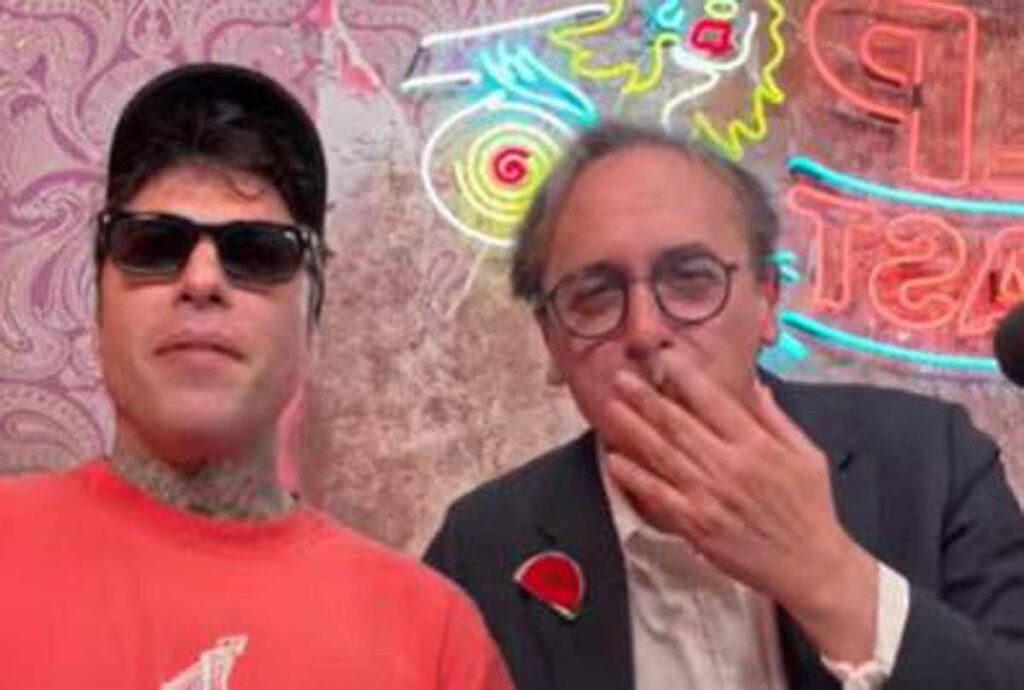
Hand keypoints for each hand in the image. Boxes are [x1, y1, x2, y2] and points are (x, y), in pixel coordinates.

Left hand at [602, 348, 877, 663]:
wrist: (809, 565)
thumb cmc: (810, 507)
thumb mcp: (806, 455)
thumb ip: (776, 419)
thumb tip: (755, 386)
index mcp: (756, 445)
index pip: (713, 401)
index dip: (685, 375)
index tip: (664, 356)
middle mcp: (728, 466)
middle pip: (678, 424)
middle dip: (646, 398)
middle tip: (620, 377)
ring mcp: (708, 496)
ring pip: (662, 455)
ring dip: (632, 429)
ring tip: (610, 407)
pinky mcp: (695, 524)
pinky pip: (658, 496)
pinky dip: (635, 477)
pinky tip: (614, 460)